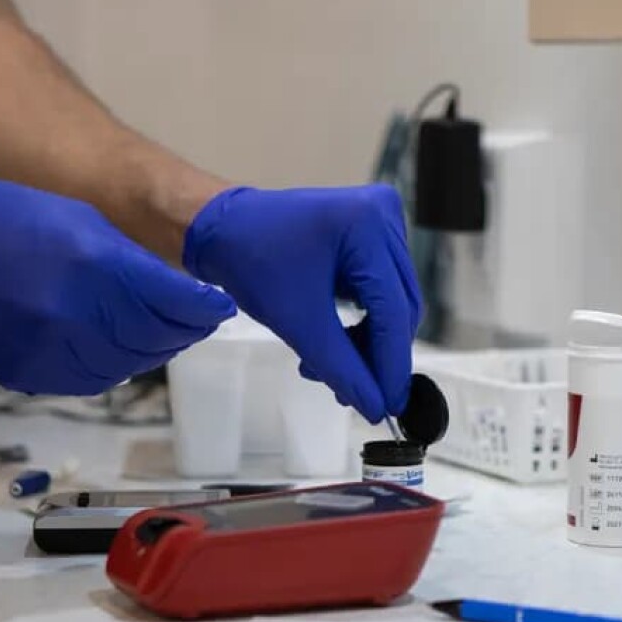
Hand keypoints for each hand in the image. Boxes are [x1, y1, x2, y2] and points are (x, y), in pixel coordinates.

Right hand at [0, 172, 235, 395]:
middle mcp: (77, 319)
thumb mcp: (79, 221)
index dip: (203, 309)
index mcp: (93, 270)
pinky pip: (91, 378)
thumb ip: (131, 263)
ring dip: (151, 349)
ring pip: (128, 365)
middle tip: (195, 318)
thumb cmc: (3, 218)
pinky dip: (114, 363)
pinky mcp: (30, 376)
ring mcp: (51, 354)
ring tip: (160, 330)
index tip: (219, 306)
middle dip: (182, 329)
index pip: (173, 303)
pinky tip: (116, 344)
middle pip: (155, 339)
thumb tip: (178, 294)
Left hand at [182, 184, 421, 422]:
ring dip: (368, 342)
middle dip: (377, 355)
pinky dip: (363, 322)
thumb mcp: (297, 321)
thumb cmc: (250, 262)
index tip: (390, 405)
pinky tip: (338, 344)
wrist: (222, 228)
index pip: (393, 309)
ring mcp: (382, 220)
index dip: (391, 363)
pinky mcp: (373, 233)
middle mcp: (384, 215)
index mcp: (367, 225)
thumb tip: (375, 406)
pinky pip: (381, 289)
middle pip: (399, 306)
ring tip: (331, 370)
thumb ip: (342, 368)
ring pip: (392, 302)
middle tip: (355, 394)